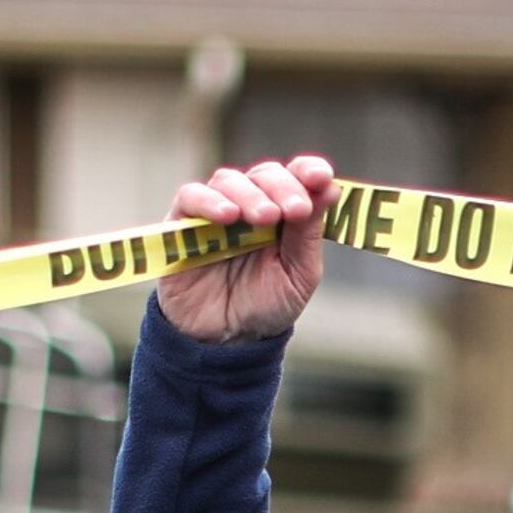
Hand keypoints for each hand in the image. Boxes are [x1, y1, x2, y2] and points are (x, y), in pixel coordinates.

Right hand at [157, 154, 332, 342]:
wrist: (225, 342)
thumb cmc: (265, 307)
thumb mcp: (298, 275)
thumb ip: (308, 234)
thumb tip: (330, 189)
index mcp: (284, 213)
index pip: (296, 177)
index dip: (308, 170)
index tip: (321, 178)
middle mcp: (251, 205)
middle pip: (265, 174)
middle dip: (283, 186)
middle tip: (295, 210)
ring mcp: (216, 212)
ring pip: (229, 180)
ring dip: (250, 194)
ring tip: (265, 218)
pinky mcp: (182, 224)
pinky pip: (190, 197)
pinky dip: (209, 200)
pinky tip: (227, 217)